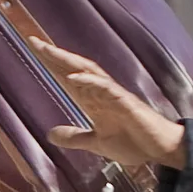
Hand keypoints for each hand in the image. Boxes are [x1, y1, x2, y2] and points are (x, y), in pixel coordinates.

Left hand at [35, 38, 190, 170]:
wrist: (159, 150)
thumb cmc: (133, 143)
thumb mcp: (96, 144)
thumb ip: (74, 137)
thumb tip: (50, 134)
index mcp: (93, 102)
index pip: (68, 77)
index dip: (51, 64)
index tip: (34, 50)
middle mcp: (101, 93)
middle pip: (74, 68)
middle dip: (54, 55)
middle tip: (33, 41)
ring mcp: (113, 95)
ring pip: (89, 71)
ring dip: (69, 61)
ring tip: (49, 51)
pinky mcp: (126, 102)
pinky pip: (106, 87)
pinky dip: (90, 81)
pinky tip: (75, 77)